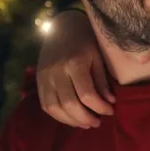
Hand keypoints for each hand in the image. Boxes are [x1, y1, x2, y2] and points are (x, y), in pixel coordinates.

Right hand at [37, 8, 115, 128]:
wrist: (62, 26)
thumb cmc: (85, 41)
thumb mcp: (98, 57)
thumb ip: (102, 81)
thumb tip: (109, 102)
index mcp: (74, 63)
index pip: (87, 94)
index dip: (100, 108)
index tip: (110, 111)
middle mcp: (56, 72)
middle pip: (69, 104)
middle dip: (86, 118)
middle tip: (98, 122)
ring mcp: (44, 77)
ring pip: (54, 108)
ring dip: (71, 121)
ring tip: (86, 123)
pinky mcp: (39, 81)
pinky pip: (45, 105)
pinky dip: (58, 116)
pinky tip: (71, 118)